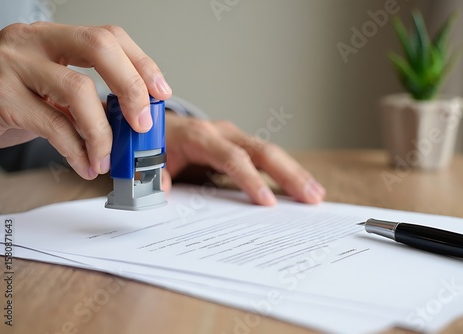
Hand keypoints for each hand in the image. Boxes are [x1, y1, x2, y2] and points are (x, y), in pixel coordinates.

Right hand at [0, 22, 171, 178]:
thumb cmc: (15, 97)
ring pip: (78, 91)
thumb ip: (90, 99)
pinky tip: (85, 164)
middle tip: (142, 122)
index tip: (160, 91)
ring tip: (106, 157)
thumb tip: (135, 123)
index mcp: (54, 37)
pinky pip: (54, 126)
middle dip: (131, 87)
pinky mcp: (1, 97)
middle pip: (98, 47)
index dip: (141, 63)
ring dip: (102, 133)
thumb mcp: (54, 89)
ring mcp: (14, 66)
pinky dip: (78, 151)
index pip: (108, 36)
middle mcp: (33, 42)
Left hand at [162, 113, 325, 205]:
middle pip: (262, 151)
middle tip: (311, 197)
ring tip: (316, 194)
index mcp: (199, 136)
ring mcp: (234, 137)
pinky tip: (301, 186)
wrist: (155, 123)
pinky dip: (285, 171)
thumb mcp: (147, 158)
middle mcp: (222, 132)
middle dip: (288, 174)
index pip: (231, 157)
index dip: (250, 179)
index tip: (267, 202)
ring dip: (294, 173)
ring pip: (270, 152)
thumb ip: (153, 174)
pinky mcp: (239, 144)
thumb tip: (162, 191)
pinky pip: (265, 157)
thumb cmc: (154, 143)